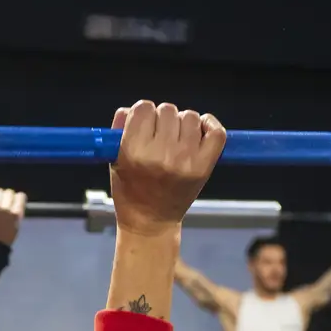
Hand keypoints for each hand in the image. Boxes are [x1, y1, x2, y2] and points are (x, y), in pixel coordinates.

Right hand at [108, 100, 225, 238]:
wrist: (151, 222)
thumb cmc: (130, 190)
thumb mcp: (114, 159)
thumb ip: (120, 129)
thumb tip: (131, 109)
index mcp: (134, 152)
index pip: (142, 108)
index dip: (142, 114)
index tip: (142, 126)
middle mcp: (161, 155)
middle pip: (167, 110)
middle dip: (162, 119)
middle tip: (159, 138)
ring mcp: (185, 160)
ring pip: (190, 116)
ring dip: (183, 123)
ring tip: (176, 140)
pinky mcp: (204, 167)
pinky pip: (216, 132)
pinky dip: (210, 126)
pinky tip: (200, 131)